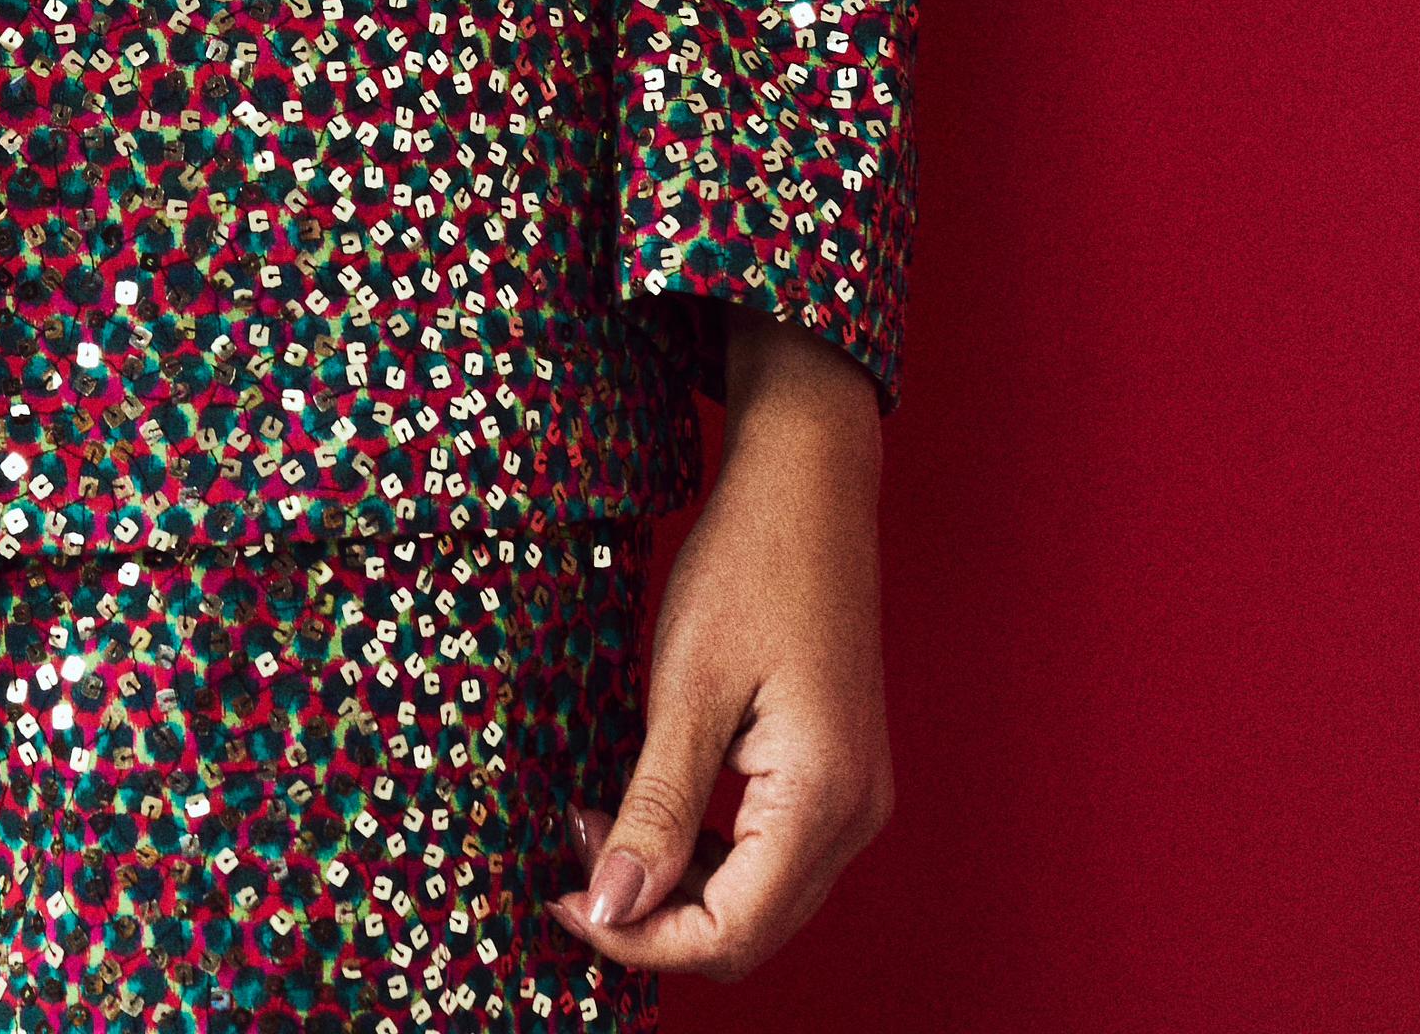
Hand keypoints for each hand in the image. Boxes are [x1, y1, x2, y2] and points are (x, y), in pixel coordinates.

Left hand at [548, 317, 893, 980]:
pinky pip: (771, 853)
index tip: (563, 898)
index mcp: (823, 801)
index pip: (730, 935)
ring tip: (601, 823)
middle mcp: (855, 817)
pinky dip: (706, 850)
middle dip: (653, 916)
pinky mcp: (838, 775)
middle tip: (574, 856)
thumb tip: (613, 909)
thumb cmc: (749, 564)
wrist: (808, 482)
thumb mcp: (686, 686)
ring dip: (676, 885)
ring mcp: (855, 798)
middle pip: (750, 931)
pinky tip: (651, 805)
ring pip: (759, 899)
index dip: (640, 937)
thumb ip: (655, 810)